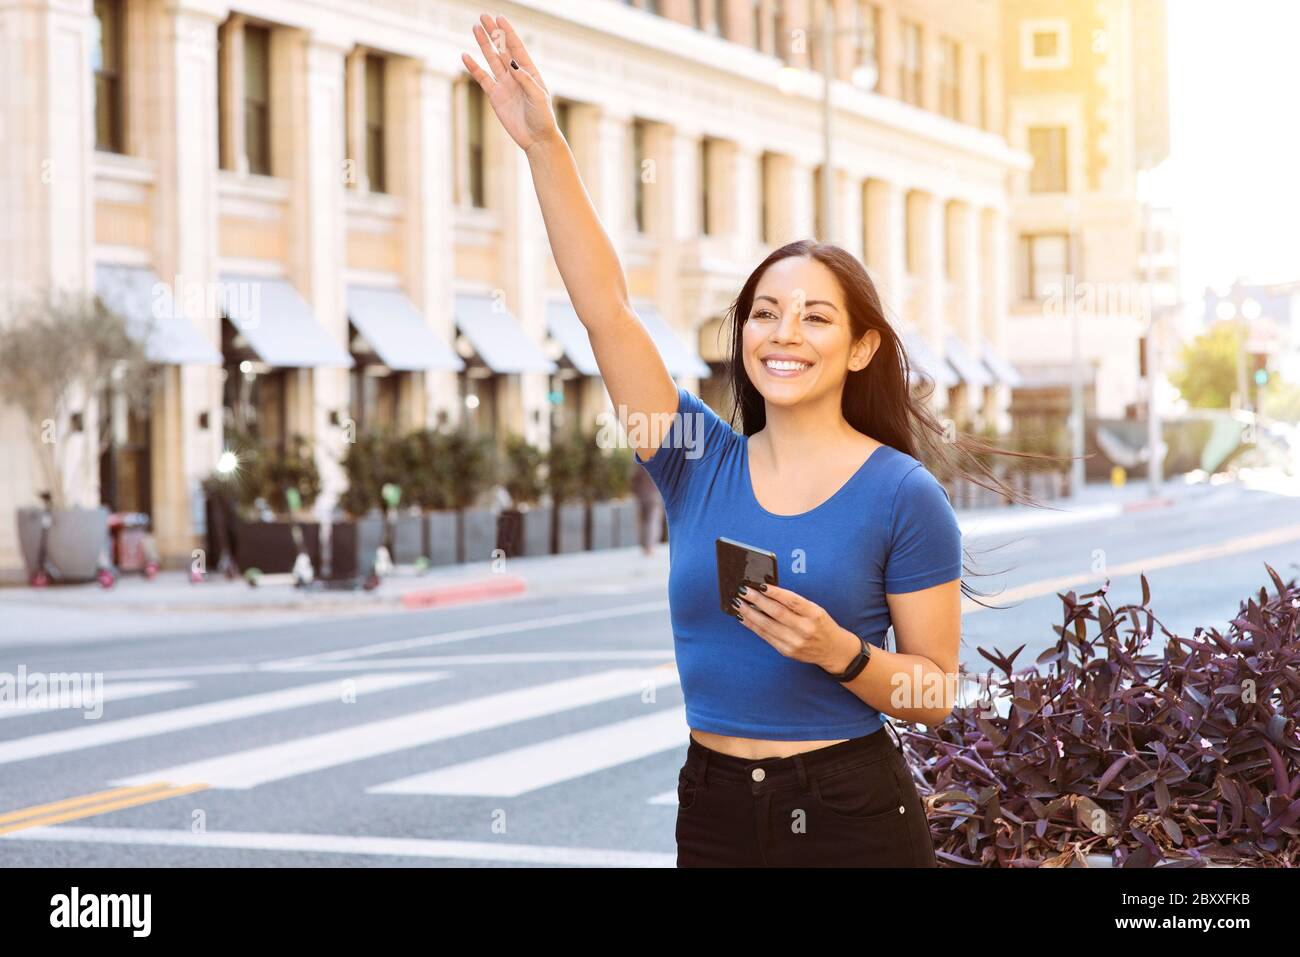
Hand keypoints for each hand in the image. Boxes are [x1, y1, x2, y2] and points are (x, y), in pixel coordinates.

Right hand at [461, 13, 556, 152]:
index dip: (508, 33)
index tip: (499, 18)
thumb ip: (526, 80)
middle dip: (493, 33)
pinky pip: (483, 78)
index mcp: (529, 72)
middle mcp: (516, 75)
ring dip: (484, 44)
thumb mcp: (539, 97)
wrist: (536, 139)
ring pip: (491, 59)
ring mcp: (505, 84)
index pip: (516, 48)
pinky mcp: (495, 96)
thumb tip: (512, 64)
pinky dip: (474, 68)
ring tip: (475, 28)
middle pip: (502, 49)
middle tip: (484, 17)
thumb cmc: (543, 118)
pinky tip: (466, 56)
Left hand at [732, 583, 860, 672]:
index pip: (791, 600)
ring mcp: (795, 642)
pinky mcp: (786, 651)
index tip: (760, 584)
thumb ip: (794, 603)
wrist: (833, 650)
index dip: (774, 592)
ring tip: (738, 603)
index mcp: (814, 614)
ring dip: (749, 613)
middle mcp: (805, 628)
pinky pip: (765, 636)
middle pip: (776, 612)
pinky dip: (752, 626)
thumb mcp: (815, 610)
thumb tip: (767, 591)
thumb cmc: (822, 625)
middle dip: (757, 600)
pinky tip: (743, 618)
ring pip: (767, 625)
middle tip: (743, 590)